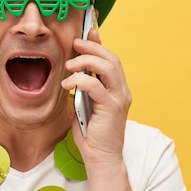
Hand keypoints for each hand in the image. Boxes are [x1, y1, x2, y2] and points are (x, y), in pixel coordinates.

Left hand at [61, 29, 131, 165]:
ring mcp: (119, 99)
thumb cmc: (91, 134)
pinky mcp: (112, 108)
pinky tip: (68, 84)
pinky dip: (80, 80)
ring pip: (108, 68)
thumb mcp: (85, 104)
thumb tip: (74, 71)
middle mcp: (122, 91)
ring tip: (69, 65)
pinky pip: (96, 86)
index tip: (88, 31)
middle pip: (111, 59)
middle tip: (75, 43)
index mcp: (118, 89)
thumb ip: (85, 88)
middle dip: (92, 48)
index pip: (111, 59)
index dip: (100, 44)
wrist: (101, 158)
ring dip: (86, 61)